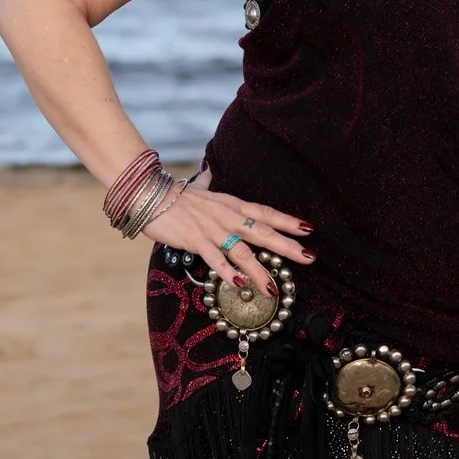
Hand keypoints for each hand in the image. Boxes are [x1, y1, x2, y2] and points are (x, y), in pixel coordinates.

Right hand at [146, 168, 313, 294]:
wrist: (148, 194)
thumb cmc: (174, 195)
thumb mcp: (198, 187)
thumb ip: (207, 183)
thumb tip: (209, 170)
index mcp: (231, 205)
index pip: (266, 212)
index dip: (287, 221)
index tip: (308, 229)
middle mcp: (227, 216)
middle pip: (263, 232)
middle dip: (288, 246)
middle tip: (310, 257)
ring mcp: (212, 229)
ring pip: (242, 251)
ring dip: (259, 270)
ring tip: (273, 288)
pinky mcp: (195, 240)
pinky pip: (214, 258)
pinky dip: (227, 272)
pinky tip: (239, 285)